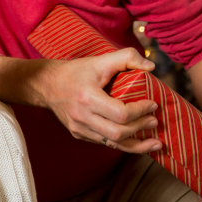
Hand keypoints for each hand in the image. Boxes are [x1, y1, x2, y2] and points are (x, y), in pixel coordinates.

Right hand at [37, 49, 161, 153]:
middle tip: (154, 121)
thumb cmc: (76, 72)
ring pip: (112, 144)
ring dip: (136, 144)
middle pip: (118, 133)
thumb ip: (127, 57)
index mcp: (88, 98)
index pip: (121, 114)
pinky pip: (104, 143)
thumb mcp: (100, 60)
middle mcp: (82, 117)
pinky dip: (122, 144)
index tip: (152, 105)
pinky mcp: (78, 134)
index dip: (141, 111)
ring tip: (153, 142)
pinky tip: (134, 140)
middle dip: (141, 128)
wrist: (46, 84)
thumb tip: (151, 67)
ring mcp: (79, 128)